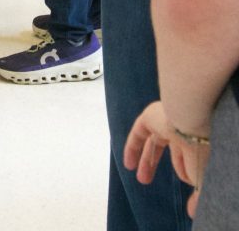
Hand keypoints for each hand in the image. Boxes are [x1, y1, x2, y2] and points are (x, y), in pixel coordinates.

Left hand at [124, 101, 208, 217]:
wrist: (190, 119)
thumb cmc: (200, 147)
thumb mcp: (201, 176)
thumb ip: (197, 195)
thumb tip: (193, 212)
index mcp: (198, 141)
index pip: (190, 159)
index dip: (187, 173)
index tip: (188, 183)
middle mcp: (182, 130)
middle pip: (171, 151)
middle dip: (164, 167)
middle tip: (155, 183)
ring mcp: (165, 122)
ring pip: (153, 143)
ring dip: (147, 162)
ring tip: (142, 180)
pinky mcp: (149, 116)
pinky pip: (138, 133)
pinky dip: (132, 148)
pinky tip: (129, 164)